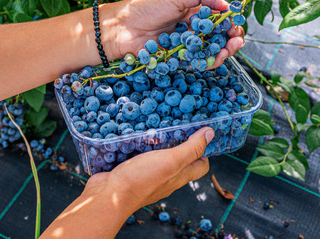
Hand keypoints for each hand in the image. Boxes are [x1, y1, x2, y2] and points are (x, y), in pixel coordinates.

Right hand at [83, 127, 214, 214]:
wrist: (108, 195)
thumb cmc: (141, 179)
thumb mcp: (171, 161)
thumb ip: (191, 149)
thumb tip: (211, 134)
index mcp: (178, 177)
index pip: (200, 166)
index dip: (203, 151)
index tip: (199, 133)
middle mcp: (165, 178)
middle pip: (179, 160)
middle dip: (180, 141)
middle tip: (176, 123)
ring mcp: (147, 175)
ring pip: (157, 156)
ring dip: (157, 142)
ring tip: (154, 125)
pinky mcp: (130, 171)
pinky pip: (138, 156)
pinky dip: (138, 145)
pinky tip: (134, 135)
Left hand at [101, 0, 244, 67]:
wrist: (120, 28)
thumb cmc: (144, 8)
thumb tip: (227, 4)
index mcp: (192, 10)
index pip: (219, 17)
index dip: (231, 21)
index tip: (236, 25)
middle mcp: (191, 27)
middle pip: (219, 35)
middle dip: (231, 39)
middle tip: (236, 41)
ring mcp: (185, 44)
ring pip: (211, 50)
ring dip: (223, 52)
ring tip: (227, 51)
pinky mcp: (178, 59)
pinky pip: (197, 62)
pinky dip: (207, 62)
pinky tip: (212, 59)